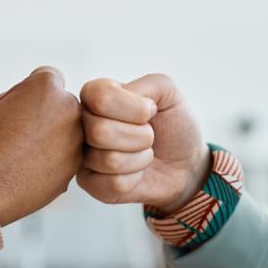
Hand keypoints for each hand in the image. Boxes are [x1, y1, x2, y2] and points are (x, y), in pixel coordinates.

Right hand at [0, 67, 82, 225]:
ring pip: (69, 132)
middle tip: (20, 132)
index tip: (18, 106)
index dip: (31, 90)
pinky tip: (28, 170)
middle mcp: (69, 110)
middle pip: (63, 104)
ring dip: (53, 138)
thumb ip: (20, 96)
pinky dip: (53, 161)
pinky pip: (66, 157)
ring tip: (22, 154)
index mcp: (46, 88)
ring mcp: (75, 141)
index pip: (49, 77)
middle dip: (47, 113)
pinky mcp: (74, 169)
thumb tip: (33, 99)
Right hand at [77, 74, 210, 213]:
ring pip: (109, 160)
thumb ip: (150, 83)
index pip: (98, 96)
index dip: (132, 108)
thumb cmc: (173, 126)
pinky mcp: (89, 183)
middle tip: (148, 136)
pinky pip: (112, 184)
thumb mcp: (169, 92)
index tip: (149, 112)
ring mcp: (84, 154)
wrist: (185, 163)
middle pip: (99, 131)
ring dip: (140, 158)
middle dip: (140, 136)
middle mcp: (83, 123)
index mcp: (96, 95)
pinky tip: (136, 173)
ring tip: (143, 153)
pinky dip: (135, 178)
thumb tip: (127, 99)